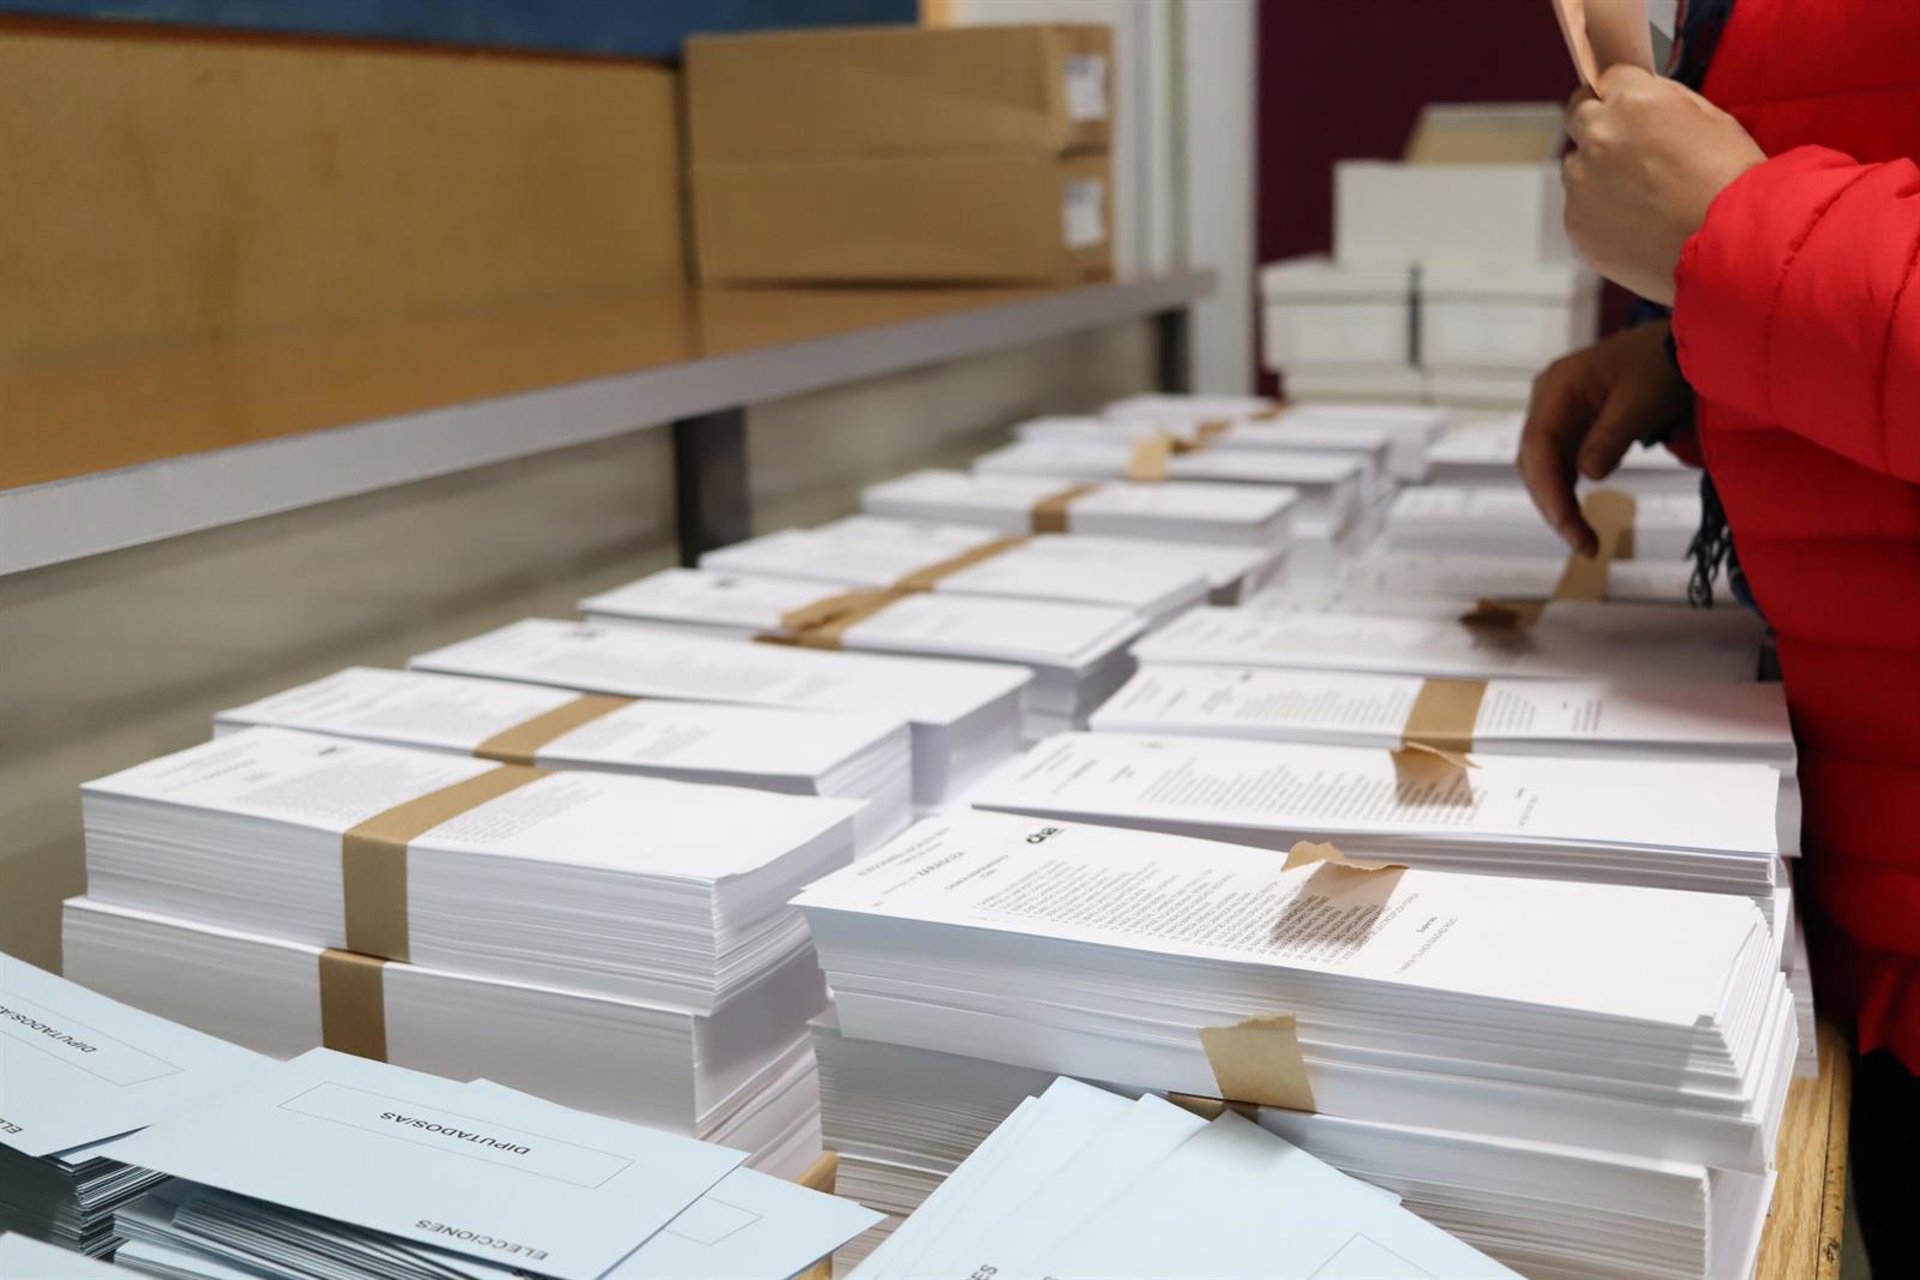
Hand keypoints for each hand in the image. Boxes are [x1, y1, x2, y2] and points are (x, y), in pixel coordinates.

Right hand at [1518, 321, 1692, 553]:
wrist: (1679, 345)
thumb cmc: (1661, 366)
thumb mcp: (1641, 402)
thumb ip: (1611, 437)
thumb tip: (1587, 476)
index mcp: (1557, 388)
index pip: (1538, 446)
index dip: (1548, 490)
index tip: (1569, 527)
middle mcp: (1546, 399)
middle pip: (1534, 460)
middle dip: (1553, 504)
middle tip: (1583, 544)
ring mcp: (1556, 412)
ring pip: (1543, 465)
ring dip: (1558, 502)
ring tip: (1583, 538)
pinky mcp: (1570, 424)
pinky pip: (1559, 461)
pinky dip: (1567, 490)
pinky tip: (1580, 515)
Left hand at [1563, 65, 1766, 303]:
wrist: (1728, 247)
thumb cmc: (1731, 180)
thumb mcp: (1711, 117)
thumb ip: (1663, 100)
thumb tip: (1639, 95)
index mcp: (1632, 102)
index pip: (1609, 78)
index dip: (1621, 93)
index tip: (1629, 108)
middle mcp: (1597, 137)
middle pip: (1579, 116)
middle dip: (1598, 124)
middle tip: (1626, 147)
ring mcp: (1581, 183)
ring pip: (1576, 166)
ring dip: (1597, 171)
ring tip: (1640, 196)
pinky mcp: (1575, 224)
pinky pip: (1579, 207)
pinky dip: (1599, 211)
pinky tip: (1635, 223)